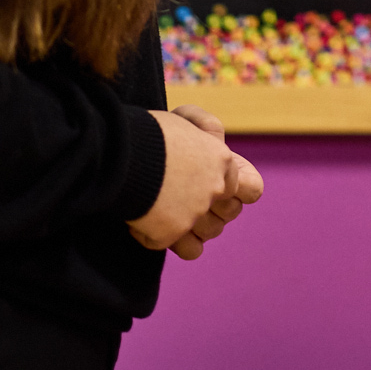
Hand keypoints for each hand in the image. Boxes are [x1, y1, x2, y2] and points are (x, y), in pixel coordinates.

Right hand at [161, 104, 264, 260]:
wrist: (118, 152)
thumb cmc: (150, 131)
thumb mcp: (185, 120)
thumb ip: (207, 131)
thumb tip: (217, 140)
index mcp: (223, 161)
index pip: (252, 189)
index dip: (236, 190)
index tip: (219, 188)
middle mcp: (214, 190)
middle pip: (230, 214)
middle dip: (215, 210)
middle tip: (189, 200)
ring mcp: (194, 215)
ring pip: (209, 234)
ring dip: (194, 227)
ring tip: (169, 211)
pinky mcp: (170, 234)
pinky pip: (183, 249)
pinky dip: (170, 240)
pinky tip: (152, 225)